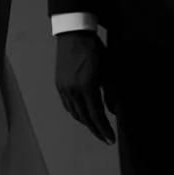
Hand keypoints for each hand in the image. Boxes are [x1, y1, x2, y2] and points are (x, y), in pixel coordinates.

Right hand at [55, 30, 115, 144]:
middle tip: (105, 139)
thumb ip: (111, 93)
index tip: (111, 140)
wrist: (73, 34)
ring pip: (75, 113)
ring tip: (96, 128)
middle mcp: (73, 91)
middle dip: (95, 130)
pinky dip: (76, 114)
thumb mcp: (108, 70)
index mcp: (87, 87)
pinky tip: (82, 115)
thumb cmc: (95, 50)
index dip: (104, 129)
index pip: (96, 115)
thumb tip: (113, 112)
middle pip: (85, 118)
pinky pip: (67, 106)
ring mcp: (64, 89)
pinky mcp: (59, 85)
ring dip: (86, 123)